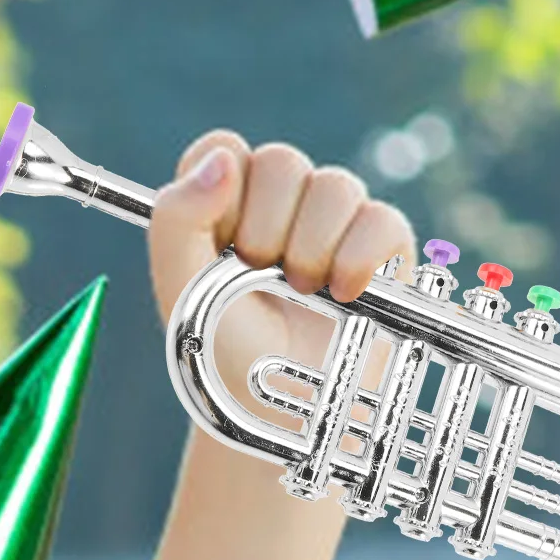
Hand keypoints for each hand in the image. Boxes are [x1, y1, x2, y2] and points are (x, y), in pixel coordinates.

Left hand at [147, 133, 413, 401]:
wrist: (278, 411)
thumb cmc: (224, 352)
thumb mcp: (181, 290)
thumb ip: (177, 219)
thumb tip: (223, 159)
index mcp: (222, 205)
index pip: (222, 149)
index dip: (222, 191)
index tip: (222, 244)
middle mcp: (278, 204)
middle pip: (282, 161)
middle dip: (266, 229)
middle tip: (259, 279)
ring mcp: (333, 222)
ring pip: (336, 185)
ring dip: (312, 248)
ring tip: (302, 294)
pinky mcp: (382, 247)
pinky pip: (381, 219)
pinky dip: (360, 257)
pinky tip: (344, 295)